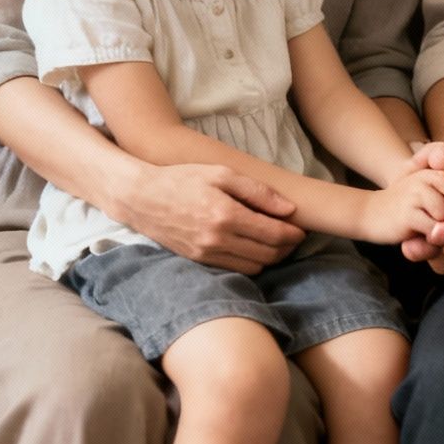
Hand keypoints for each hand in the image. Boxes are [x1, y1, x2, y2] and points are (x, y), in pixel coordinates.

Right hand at [114, 162, 304, 274]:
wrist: (142, 198)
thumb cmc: (183, 179)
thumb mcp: (221, 173)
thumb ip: (257, 191)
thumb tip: (289, 209)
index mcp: (226, 214)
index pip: (274, 234)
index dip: (293, 234)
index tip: (301, 229)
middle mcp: (217, 239)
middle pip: (268, 254)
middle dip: (287, 248)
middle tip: (294, 236)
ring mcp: (207, 254)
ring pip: (254, 267)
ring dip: (271, 258)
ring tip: (276, 242)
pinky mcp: (199, 262)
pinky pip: (236, 270)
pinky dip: (251, 263)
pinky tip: (254, 248)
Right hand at [363, 168, 443, 244]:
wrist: (370, 214)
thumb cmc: (410, 213)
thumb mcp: (437, 205)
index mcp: (441, 172)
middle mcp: (431, 176)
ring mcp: (418, 192)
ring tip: (434, 233)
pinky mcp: (409, 212)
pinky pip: (436, 230)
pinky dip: (435, 239)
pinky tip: (423, 237)